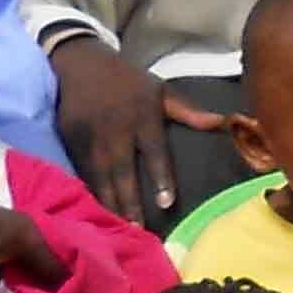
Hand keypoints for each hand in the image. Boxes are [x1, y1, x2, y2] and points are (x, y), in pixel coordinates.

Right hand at [50, 34, 231, 223]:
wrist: (80, 62)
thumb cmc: (128, 80)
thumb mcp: (159, 89)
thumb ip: (188, 111)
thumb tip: (222, 122)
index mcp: (142, 116)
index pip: (153, 151)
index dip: (160, 177)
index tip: (166, 204)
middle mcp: (115, 128)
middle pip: (122, 170)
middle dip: (129, 201)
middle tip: (137, 231)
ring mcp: (89, 135)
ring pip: (99, 175)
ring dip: (107, 203)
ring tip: (116, 230)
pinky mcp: (70, 139)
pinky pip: (80, 170)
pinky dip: (87, 192)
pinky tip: (95, 212)